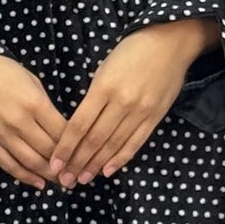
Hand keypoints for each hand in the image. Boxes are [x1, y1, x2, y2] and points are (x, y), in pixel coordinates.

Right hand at [0, 49, 69, 187]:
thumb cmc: (0, 69)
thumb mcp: (31, 80)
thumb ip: (46, 105)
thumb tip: (59, 128)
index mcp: (35, 104)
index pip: (63, 133)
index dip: (77, 147)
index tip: (87, 156)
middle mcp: (20, 123)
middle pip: (50, 151)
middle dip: (67, 166)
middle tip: (79, 175)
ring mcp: (2, 135)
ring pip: (32, 162)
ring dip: (50, 176)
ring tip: (63, 183)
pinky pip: (9, 165)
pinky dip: (25, 177)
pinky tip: (39, 183)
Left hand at [46, 19, 216, 184]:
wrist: (169, 43)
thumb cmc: (131, 51)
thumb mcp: (104, 68)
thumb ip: (93, 97)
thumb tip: (78, 126)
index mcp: (103, 87)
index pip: (79, 125)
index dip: (66, 148)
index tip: (55, 163)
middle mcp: (121, 102)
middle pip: (95, 140)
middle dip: (77, 162)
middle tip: (65, 180)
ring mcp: (140, 111)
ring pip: (113, 145)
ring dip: (96, 165)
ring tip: (82, 178)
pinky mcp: (155, 117)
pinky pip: (135, 143)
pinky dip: (120, 158)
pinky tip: (107, 170)